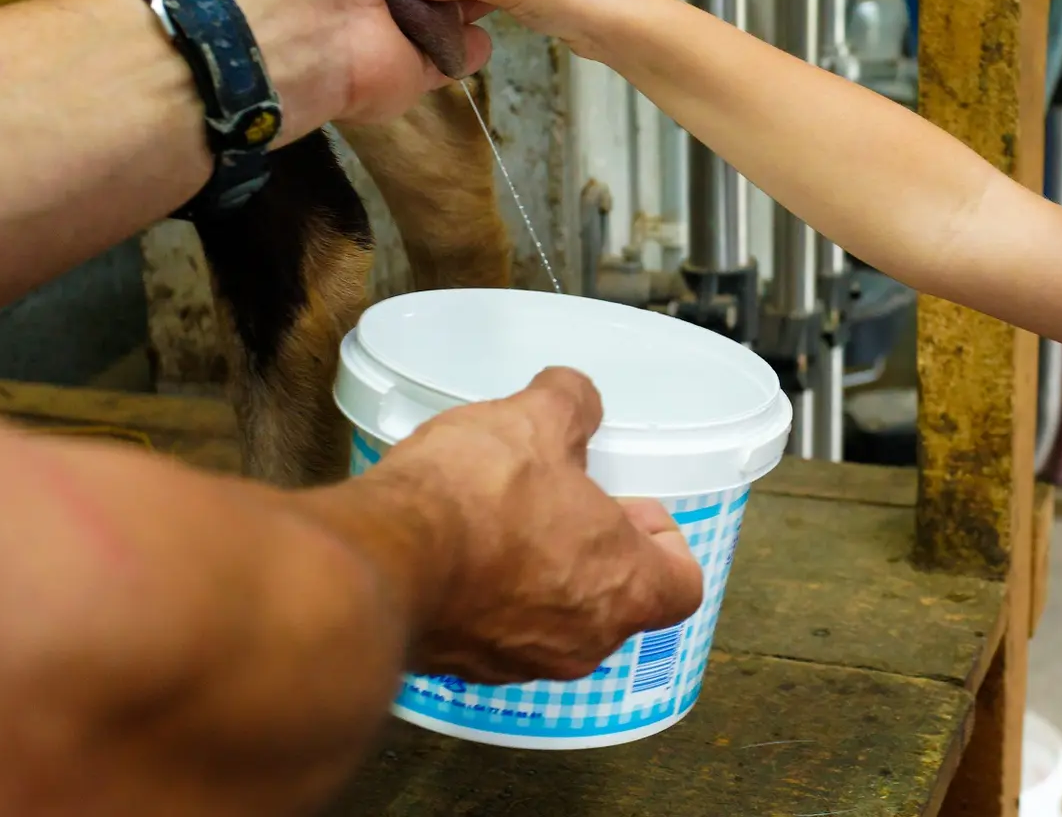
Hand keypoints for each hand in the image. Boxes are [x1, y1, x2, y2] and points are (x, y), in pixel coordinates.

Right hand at [376, 367, 703, 682]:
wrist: (379, 559)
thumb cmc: (478, 497)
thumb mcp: (537, 421)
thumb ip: (573, 404)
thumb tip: (577, 395)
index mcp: (624, 589)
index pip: (681, 586)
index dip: (665, 543)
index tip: (631, 509)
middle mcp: (582, 641)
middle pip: (617, 602)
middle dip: (597, 551)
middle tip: (564, 504)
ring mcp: (519, 664)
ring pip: (555, 620)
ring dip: (542, 575)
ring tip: (506, 520)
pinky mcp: (459, 667)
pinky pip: (495, 633)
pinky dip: (489, 598)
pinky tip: (460, 551)